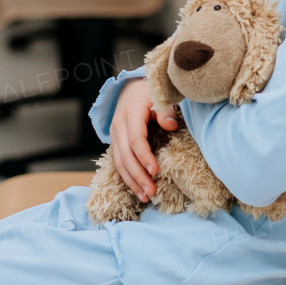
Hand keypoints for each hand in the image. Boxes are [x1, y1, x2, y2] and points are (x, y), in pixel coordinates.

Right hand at [109, 77, 177, 201]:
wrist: (130, 87)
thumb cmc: (150, 92)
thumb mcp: (160, 95)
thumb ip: (166, 110)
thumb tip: (170, 126)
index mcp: (131, 113)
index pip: (135, 139)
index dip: (144, 157)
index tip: (155, 171)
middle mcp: (119, 125)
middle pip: (125, 155)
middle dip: (138, 176)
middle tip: (152, 192)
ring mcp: (115, 134)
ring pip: (119, 162)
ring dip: (132, 181)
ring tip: (145, 197)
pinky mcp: (115, 142)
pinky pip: (118, 162)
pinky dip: (127, 178)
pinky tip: (138, 190)